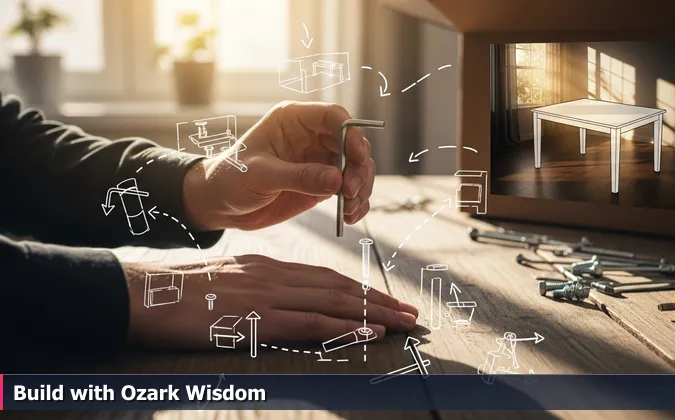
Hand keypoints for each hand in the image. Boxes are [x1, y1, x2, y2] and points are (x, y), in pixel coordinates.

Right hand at [121, 255, 417, 348]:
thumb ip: (254, 289)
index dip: (358, 289)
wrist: (142, 294)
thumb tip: (277, 303)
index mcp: (266, 267)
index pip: (324, 276)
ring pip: (333, 300)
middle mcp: (274, 274)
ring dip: (373, 312)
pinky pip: (311, 320)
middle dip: (378, 300)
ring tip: (402, 322)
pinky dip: (344, 325)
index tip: (383, 300)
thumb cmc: (176, 294)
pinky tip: (369, 330)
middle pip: (338, 286)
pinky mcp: (258, 316)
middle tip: (409, 313)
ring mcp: (267, 293)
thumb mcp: (223, 284)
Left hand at [182, 101, 375, 230]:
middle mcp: (312, 137)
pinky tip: (351, 217)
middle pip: (352, 144)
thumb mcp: (260, 175)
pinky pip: (349, 189)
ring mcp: (319, 160)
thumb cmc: (230, 178)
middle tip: (350, 192)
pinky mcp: (322, 183)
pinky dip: (355, 203)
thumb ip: (299, 176)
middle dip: (358, 168)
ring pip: (356, 168)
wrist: (220, 204)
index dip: (351, 134)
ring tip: (350, 210)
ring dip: (361, 188)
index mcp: (294, 120)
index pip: (334, 117)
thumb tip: (336, 180)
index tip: (357, 157)